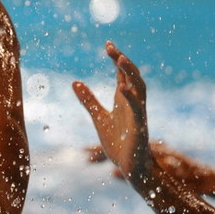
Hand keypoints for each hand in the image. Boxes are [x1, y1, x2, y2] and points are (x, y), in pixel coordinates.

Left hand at [72, 42, 151, 182]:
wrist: (131, 169)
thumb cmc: (118, 143)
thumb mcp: (98, 118)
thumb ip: (88, 100)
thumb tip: (74, 82)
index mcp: (124, 101)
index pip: (122, 74)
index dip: (117, 59)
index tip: (108, 44)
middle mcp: (133, 104)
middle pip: (132, 77)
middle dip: (122, 61)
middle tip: (111, 47)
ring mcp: (138, 115)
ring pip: (139, 89)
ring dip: (131, 73)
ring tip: (120, 59)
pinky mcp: (139, 128)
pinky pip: (137, 109)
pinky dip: (130, 97)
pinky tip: (122, 87)